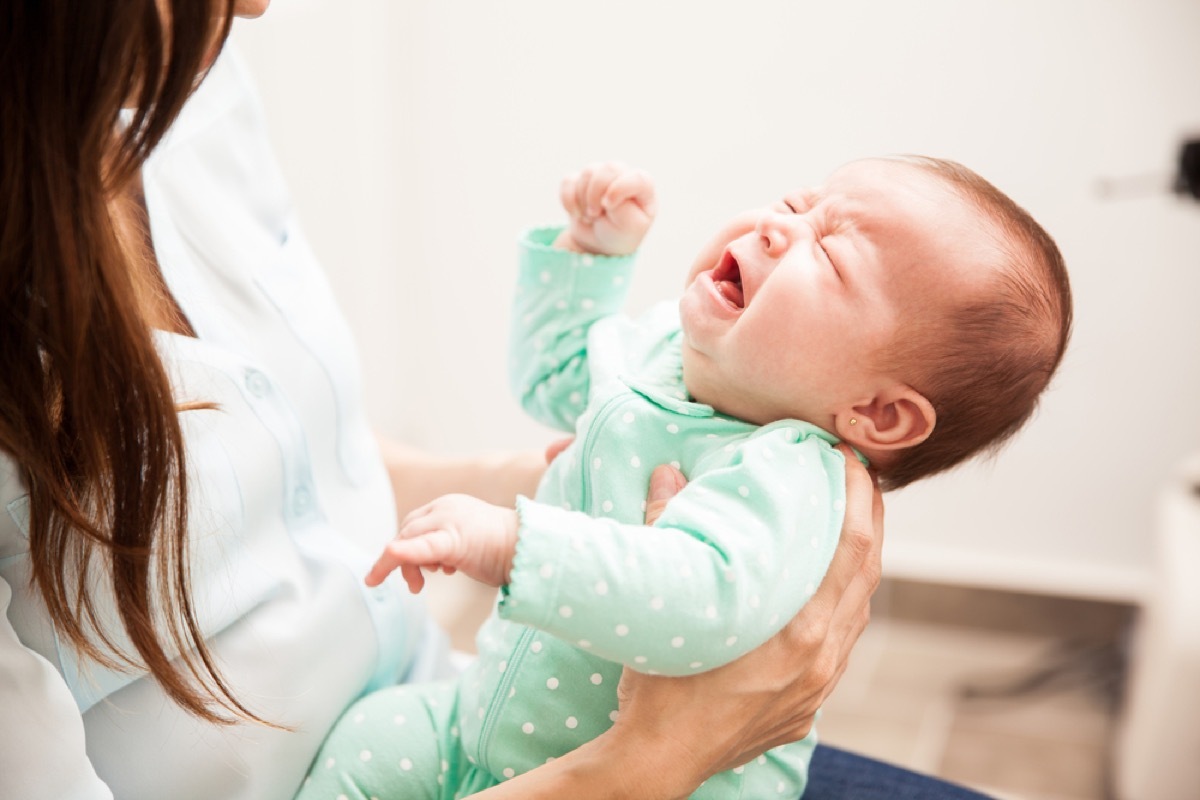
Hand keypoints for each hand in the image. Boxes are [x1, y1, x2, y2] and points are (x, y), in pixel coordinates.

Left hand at [364, 493, 519, 592]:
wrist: (531, 550)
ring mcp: (448, 519)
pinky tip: (388, 556)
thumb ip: (446, 546)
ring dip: (405, 565)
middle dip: (402, 560)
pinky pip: (420, 547)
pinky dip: (402, 553)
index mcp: (449, 506)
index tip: (409, 570)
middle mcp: (445, 507)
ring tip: (418, 586)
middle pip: (408, 531)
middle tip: (414, 586)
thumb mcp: (468, 543)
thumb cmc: (505, 551)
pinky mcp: (453, 539)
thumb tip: (429, 563)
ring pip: (408, 539)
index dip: (406, 547)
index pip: (415, 524)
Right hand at [555, 161, 656, 255]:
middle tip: (595, 215)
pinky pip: (568, 181)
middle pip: (609, 169)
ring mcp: (601, 176)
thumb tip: (606, 192)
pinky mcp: (581, 181)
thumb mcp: (631, 227)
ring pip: (588, 173)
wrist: (599, 244)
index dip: (619, 189)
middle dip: (597, 194)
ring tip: (590, 217)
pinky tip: (576, 213)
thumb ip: (624, 208)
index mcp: (643, 187)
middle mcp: (623, 176)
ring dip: (583, 199)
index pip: (637, 178)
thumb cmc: (621, 234)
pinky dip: (568, 200)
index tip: (608, 206)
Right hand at [611, 445, 883, 781]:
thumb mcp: (665, 602)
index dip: (859, 498)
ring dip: (861, 564)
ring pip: (858, 612)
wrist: (658, 761)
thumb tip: (668, 473)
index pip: (851, 547)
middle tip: (862, 477)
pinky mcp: (807, 707)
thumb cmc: (658, 686)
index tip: (853, 460)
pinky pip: (841, 645)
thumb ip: (668, 528)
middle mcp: (820, 658)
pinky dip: (844, 606)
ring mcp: (818, 687)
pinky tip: (828, 592)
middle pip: (867, 575)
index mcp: (797, 629)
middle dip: (870, 519)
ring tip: (852, 524)